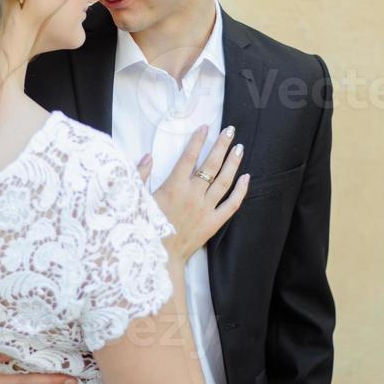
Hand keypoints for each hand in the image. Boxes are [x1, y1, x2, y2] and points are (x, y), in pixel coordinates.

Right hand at [150, 125, 249, 261]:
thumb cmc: (146, 228)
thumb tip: (147, 156)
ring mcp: (206, 208)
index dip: (198, 140)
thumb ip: (140, 176)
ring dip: (233, 163)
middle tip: (230, 131)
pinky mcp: (214, 222)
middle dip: (221, 145)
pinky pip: (232, 205)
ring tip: (239, 148)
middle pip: (211, 165)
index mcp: (174, 187)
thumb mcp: (137, 199)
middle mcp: (193, 195)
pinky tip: (246, 178)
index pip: (188, 157)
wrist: (160, 256)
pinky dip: (240, 191)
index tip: (205, 127)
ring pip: (224, 181)